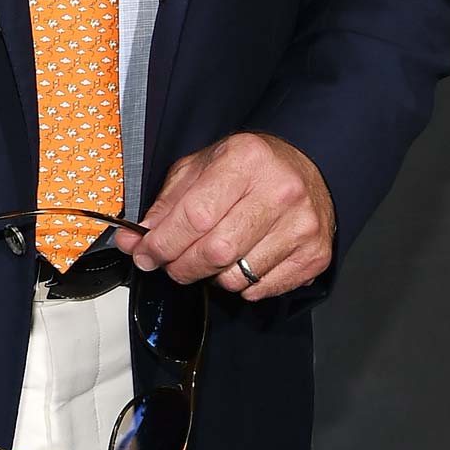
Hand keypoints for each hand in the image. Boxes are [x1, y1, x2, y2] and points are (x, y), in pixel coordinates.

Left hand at [114, 131, 335, 301]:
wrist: (308, 168)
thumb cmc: (251, 168)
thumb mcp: (203, 166)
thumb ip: (167, 203)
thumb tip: (134, 240)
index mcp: (245, 159)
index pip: (195, 216)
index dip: (161, 243)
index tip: (144, 253)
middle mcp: (279, 191)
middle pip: (215, 251)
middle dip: (180, 265)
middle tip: (170, 263)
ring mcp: (301, 226)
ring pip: (236, 277)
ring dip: (211, 276)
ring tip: (211, 256)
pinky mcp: (314, 255)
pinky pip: (261, 290)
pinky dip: (241, 285)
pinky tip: (241, 261)